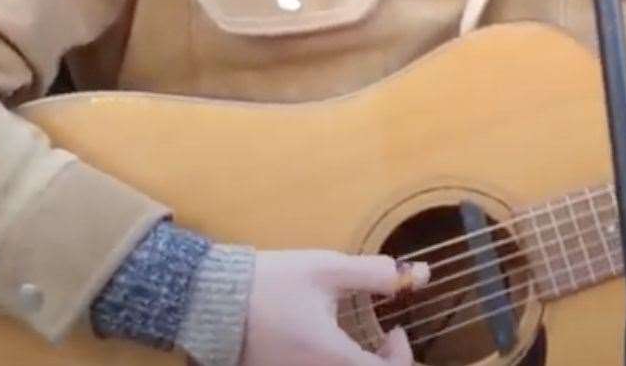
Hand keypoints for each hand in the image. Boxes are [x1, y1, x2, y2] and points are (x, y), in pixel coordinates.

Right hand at [241, 250, 428, 365]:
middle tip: (384, 336)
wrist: (210, 301)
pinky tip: (332, 344)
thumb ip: (373, 273)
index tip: (395, 329)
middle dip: (384, 364)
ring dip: (360, 364)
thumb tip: (414, 275)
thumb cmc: (272, 283)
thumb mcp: (327, 269)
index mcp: (332, 359)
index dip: (402, 357)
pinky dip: (337, 364)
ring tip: (361, 339)